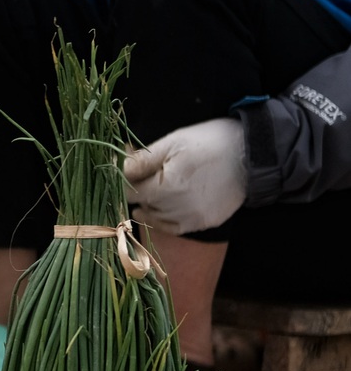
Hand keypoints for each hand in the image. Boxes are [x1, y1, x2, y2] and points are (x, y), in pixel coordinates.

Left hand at [124, 118, 246, 234]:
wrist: (253, 155)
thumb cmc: (211, 143)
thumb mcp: (173, 142)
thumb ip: (142, 160)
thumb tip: (118, 169)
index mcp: (165, 187)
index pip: (129, 193)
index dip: (124, 182)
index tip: (130, 171)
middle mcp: (175, 209)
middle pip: (142, 205)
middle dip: (140, 190)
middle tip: (148, 173)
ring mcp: (190, 219)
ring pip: (155, 217)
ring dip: (152, 204)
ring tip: (162, 186)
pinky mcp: (203, 223)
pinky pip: (173, 227)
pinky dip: (165, 217)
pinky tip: (167, 204)